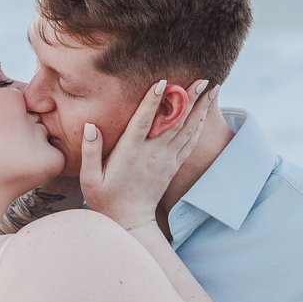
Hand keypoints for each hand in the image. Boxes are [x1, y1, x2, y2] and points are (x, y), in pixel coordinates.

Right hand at [80, 80, 214, 230]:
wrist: (130, 222)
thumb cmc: (105, 199)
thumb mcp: (89, 179)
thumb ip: (90, 151)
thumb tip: (91, 126)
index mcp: (130, 153)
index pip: (143, 121)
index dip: (153, 101)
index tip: (163, 81)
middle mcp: (152, 154)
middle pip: (174, 122)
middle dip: (189, 99)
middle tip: (203, 79)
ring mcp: (166, 160)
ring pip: (187, 130)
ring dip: (200, 109)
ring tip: (213, 89)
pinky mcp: (173, 166)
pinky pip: (190, 143)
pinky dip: (199, 126)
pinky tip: (205, 113)